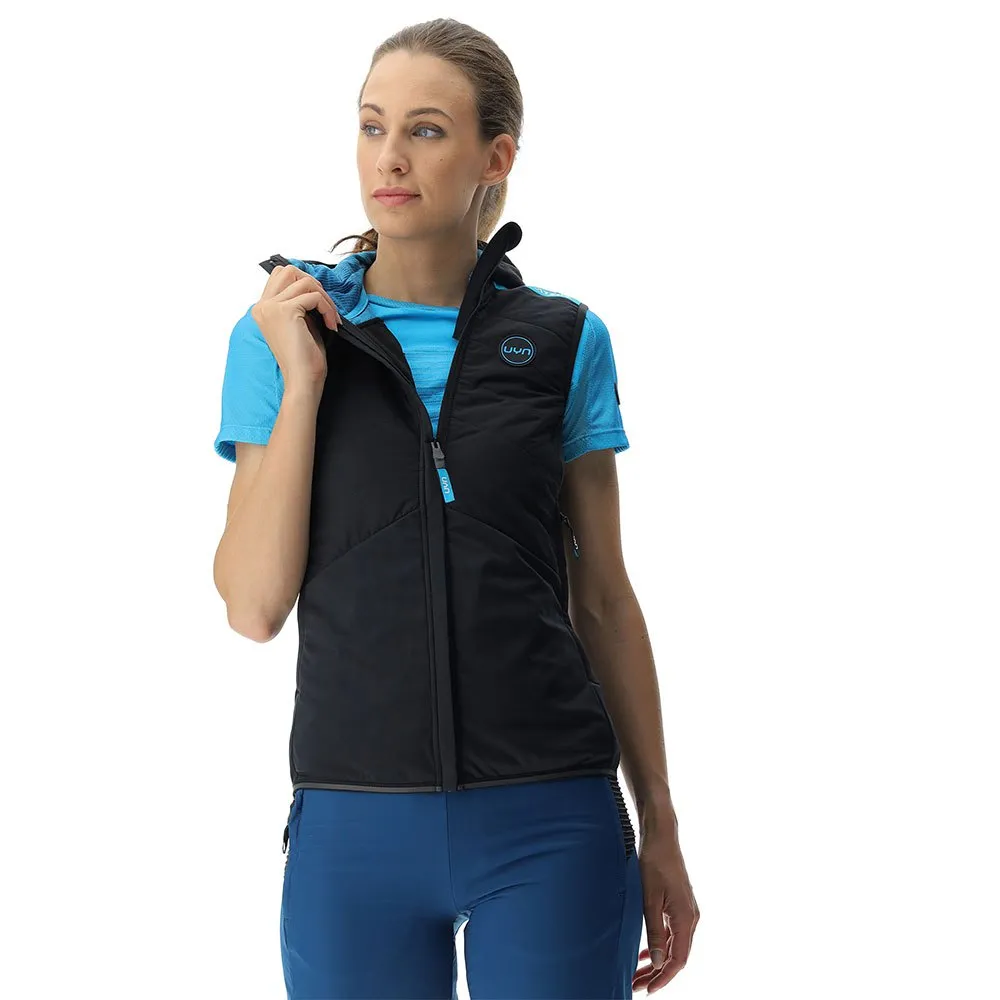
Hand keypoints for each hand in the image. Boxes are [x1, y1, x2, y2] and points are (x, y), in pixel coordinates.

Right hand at [252, 264, 341, 385]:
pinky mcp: (286, 311)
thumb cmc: (303, 359)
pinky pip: (315, 296)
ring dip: (325, 298)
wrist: (302, 380)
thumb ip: (300, 304)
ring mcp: (272, 307)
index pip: (280, 276)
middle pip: (289, 270)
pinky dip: (327, 308)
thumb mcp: (300, 324)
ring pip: (305, 281)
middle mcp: (263, 306)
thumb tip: (314, 287)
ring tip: (331, 319)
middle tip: (325, 307)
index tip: (319, 305)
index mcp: (263, 309)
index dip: (304, 283)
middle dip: (313, 285)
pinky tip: (331, 325)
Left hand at [631, 822, 698, 993]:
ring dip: (657, 961)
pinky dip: (660, 946)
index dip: (663, 978)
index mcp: (686, 919)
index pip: (678, 960)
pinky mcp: (679, 905)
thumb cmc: (654, 862)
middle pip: (676, 956)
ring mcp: (686, 912)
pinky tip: (646, 953)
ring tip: (638, 974)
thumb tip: (658, 962)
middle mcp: (691, 918)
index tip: (648, 990)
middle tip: (636, 985)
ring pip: (674, 946)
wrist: (661, 836)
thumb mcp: (650, 899)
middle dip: (657, 974)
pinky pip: (671, 933)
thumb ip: (655, 931)